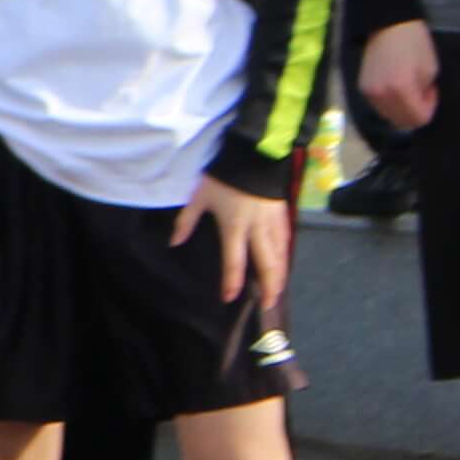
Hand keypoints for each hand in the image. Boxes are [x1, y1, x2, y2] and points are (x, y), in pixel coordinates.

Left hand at [172, 179, 294, 311]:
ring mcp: (273, 222)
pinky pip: (286, 241)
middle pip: (267, 264)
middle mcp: (257, 229)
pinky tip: (284, 264)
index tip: (229, 298)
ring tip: (277, 291)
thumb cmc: (223, 176)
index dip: (232, 281)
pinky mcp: (283, 214)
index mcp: (234, 226)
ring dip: (279, 275)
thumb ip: (186, 221)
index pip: (234, 261)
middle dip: (269, 286)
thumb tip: (173, 243)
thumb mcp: (199, 196)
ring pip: (280, 255)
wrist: (253, 155)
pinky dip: (285, 256)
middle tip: (267, 304)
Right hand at [358, 20, 438, 136]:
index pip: (418, 118)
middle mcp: (382, 95)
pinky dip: (390, 104)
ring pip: (389, 116)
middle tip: (421, 92)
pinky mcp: (362, 88)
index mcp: (401, 89)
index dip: (430, 108)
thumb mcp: (430, 70)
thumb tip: (417, 104)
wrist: (388, 26)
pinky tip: (395, 87)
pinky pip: (380, 107)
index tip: (431, 91)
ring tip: (408, 90)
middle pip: (402, 122)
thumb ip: (424, 94)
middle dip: (415, 111)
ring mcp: (369, 93)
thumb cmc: (415, 44)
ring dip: (402, 109)